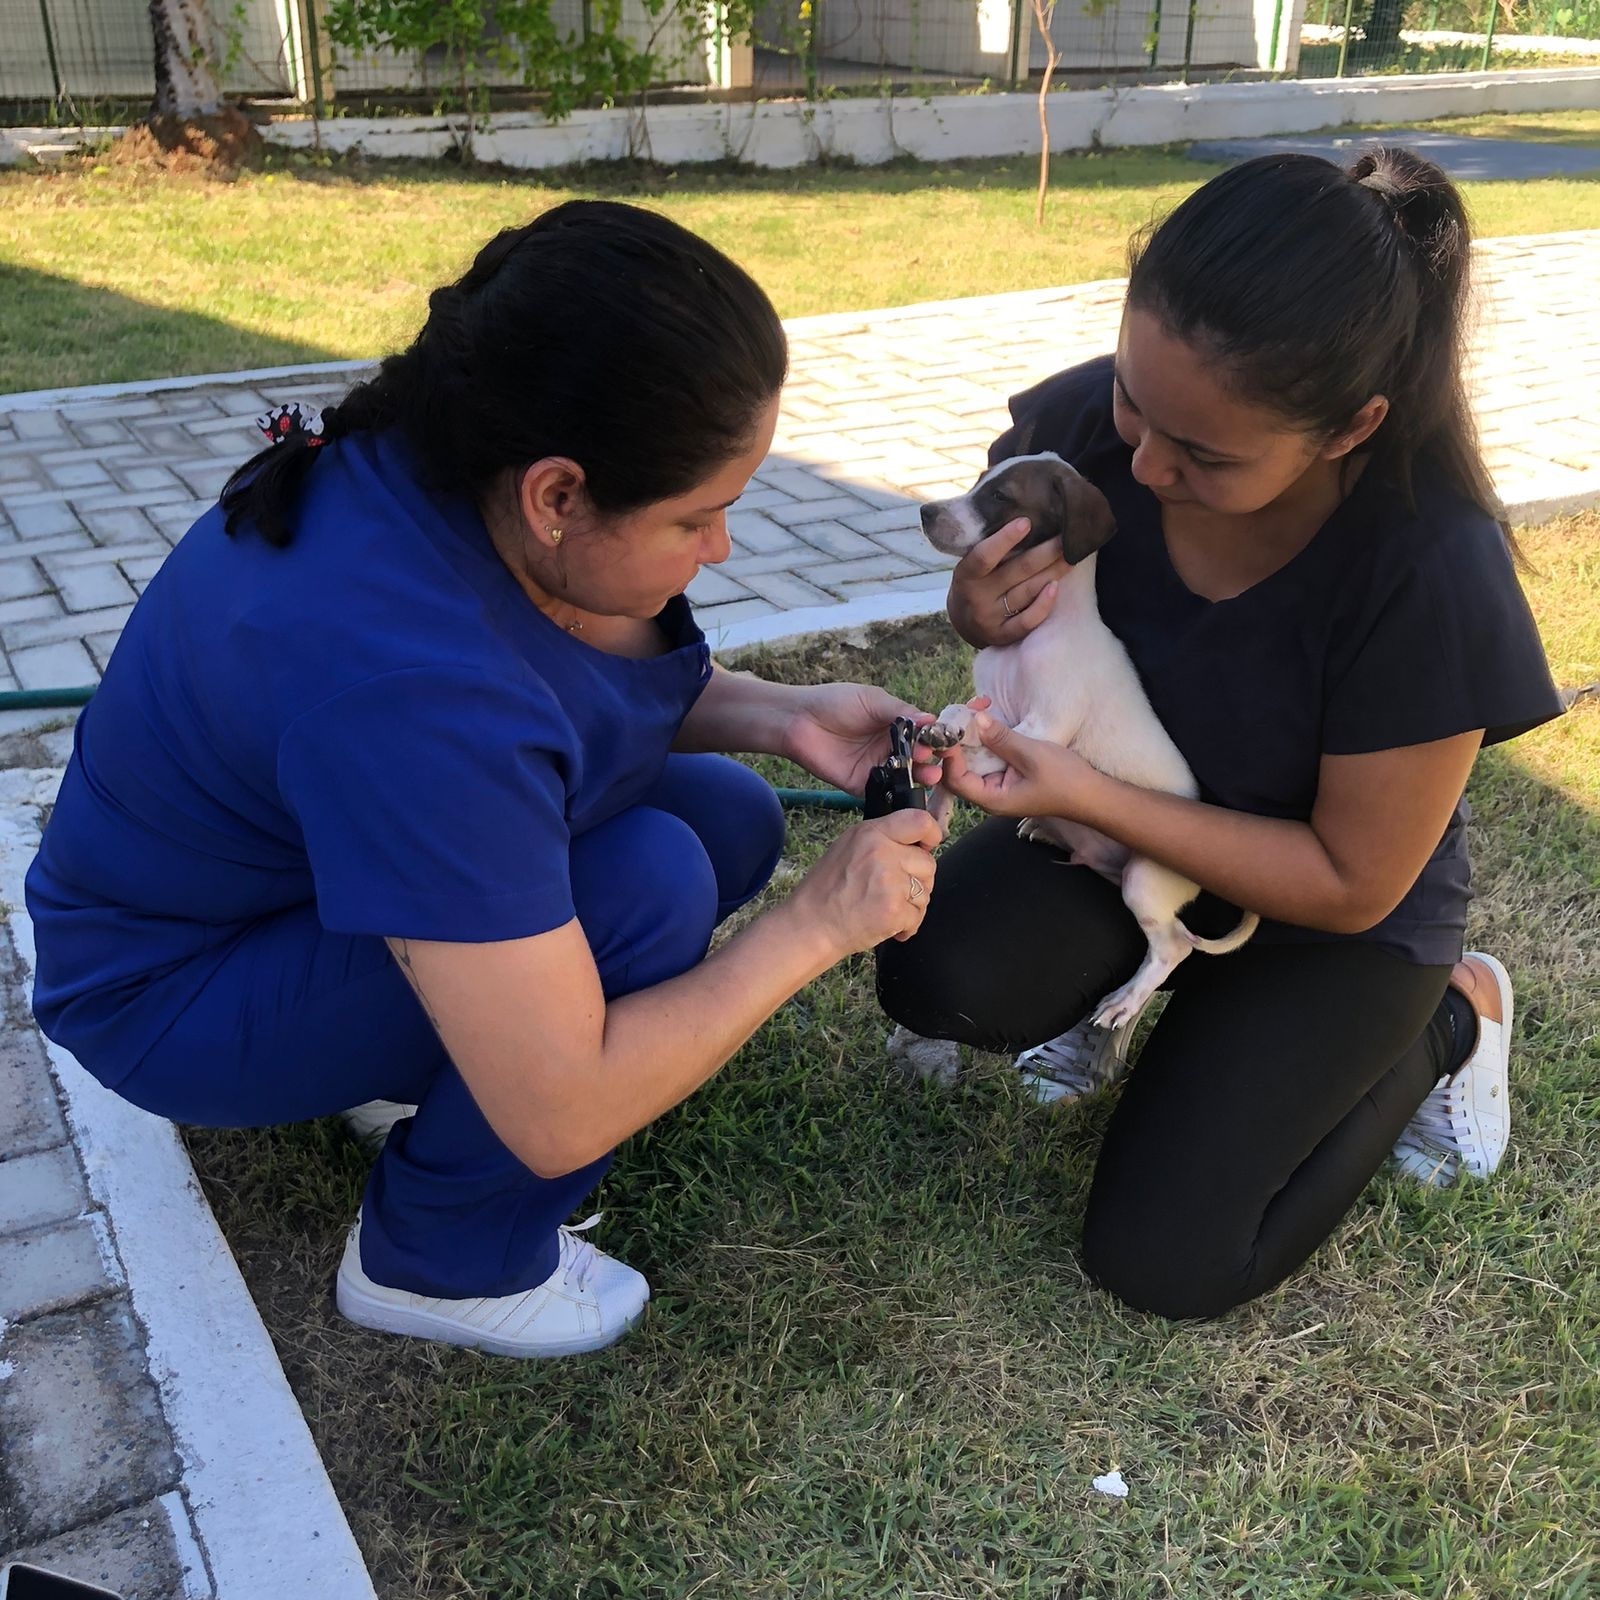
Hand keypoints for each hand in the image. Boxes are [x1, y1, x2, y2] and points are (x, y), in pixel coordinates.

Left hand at [784, 682, 930, 795]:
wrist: (799, 721)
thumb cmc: (835, 703)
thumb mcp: (872, 700)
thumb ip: (901, 712)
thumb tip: (931, 719)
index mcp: (895, 724)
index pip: (922, 734)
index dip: (934, 738)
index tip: (944, 741)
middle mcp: (889, 747)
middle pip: (918, 757)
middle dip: (929, 759)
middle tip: (932, 758)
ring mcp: (877, 767)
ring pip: (906, 776)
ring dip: (920, 777)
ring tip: (929, 776)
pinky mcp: (863, 785)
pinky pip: (885, 792)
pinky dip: (898, 794)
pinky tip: (909, 791)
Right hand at [787, 808, 942, 953]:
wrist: (810, 925)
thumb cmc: (826, 891)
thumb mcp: (849, 848)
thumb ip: (882, 840)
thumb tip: (917, 843)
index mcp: (871, 833)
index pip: (919, 821)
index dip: (932, 834)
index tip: (928, 846)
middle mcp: (882, 852)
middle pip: (928, 863)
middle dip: (918, 881)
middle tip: (895, 892)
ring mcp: (889, 881)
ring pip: (926, 891)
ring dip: (912, 905)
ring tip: (886, 909)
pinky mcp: (893, 909)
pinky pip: (917, 916)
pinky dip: (906, 926)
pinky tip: (887, 925)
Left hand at [938, 713, 1098, 818]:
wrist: (1092, 793)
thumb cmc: (1065, 780)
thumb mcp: (1032, 755)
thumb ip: (1002, 739)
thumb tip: (976, 719)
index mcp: (991, 798)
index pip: (954, 778)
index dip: (949, 754)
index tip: (952, 728)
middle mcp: (989, 793)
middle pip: (958, 766)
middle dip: (958, 739)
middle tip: (963, 710)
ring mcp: (997, 782)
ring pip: (972, 756)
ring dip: (971, 732)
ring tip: (977, 706)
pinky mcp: (1006, 771)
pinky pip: (987, 753)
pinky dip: (985, 735)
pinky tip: (987, 715)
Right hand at [947, 517, 1069, 648]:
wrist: (964, 622)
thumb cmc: (976, 581)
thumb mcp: (972, 564)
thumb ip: (990, 546)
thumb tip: (1024, 515)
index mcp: (966, 575)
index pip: (984, 556)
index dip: (1005, 539)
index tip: (1026, 522)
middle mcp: (977, 597)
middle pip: (1016, 571)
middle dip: (1045, 552)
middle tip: (1067, 536)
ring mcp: (990, 618)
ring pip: (1027, 592)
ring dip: (1053, 572)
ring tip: (1072, 556)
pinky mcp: (1003, 635)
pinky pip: (1027, 621)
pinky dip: (1042, 604)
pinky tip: (1055, 587)